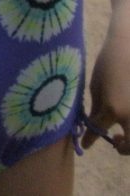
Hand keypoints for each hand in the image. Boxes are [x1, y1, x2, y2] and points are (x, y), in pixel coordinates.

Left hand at [83, 25, 129, 153]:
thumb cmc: (108, 63)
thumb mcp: (95, 87)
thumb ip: (97, 108)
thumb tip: (95, 123)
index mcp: (112, 109)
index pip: (98, 131)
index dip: (90, 140)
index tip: (85, 145)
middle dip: (122, 148)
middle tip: (115, 142)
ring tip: (124, 134)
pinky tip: (129, 120)